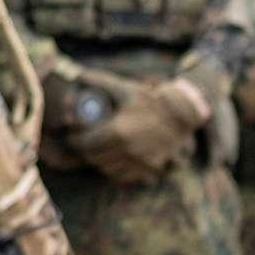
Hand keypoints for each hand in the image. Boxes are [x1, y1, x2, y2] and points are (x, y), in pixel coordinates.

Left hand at [68, 75, 213, 184]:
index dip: (74, 141)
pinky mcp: (150, 171)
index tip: (72, 136)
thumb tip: (77, 77)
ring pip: (108, 169)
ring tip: (97, 151)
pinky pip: (125, 177)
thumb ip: (99, 81)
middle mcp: (127, 151)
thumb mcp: (125, 88)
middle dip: (85, 151)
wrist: (182, 115)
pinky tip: (113, 161)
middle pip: (94, 158)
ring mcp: (139, 163)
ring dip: (99, 162)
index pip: (85, 144)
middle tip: (83, 143)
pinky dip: (115, 171)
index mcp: (117, 132)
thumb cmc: (150, 100)